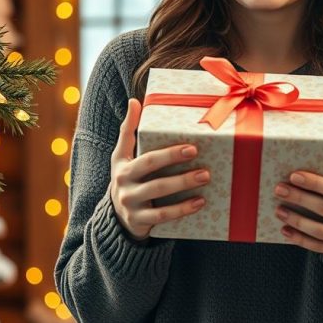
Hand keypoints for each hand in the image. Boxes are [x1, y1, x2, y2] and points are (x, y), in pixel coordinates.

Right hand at [110, 99, 210, 240]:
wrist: (117, 216)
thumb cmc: (127, 179)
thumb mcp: (122, 156)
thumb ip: (129, 131)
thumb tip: (134, 101)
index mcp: (123, 164)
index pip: (142, 151)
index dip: (163, 146)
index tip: (189, 145)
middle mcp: (123, 182)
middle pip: (151, 167)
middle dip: (174, 159)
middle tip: (197, 153)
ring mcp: (131, 202)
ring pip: (158, 191)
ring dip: (183, 183)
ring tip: (205, 176)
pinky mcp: (139, 221)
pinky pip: (162, 215)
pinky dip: (182, 209)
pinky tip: (199, 202)